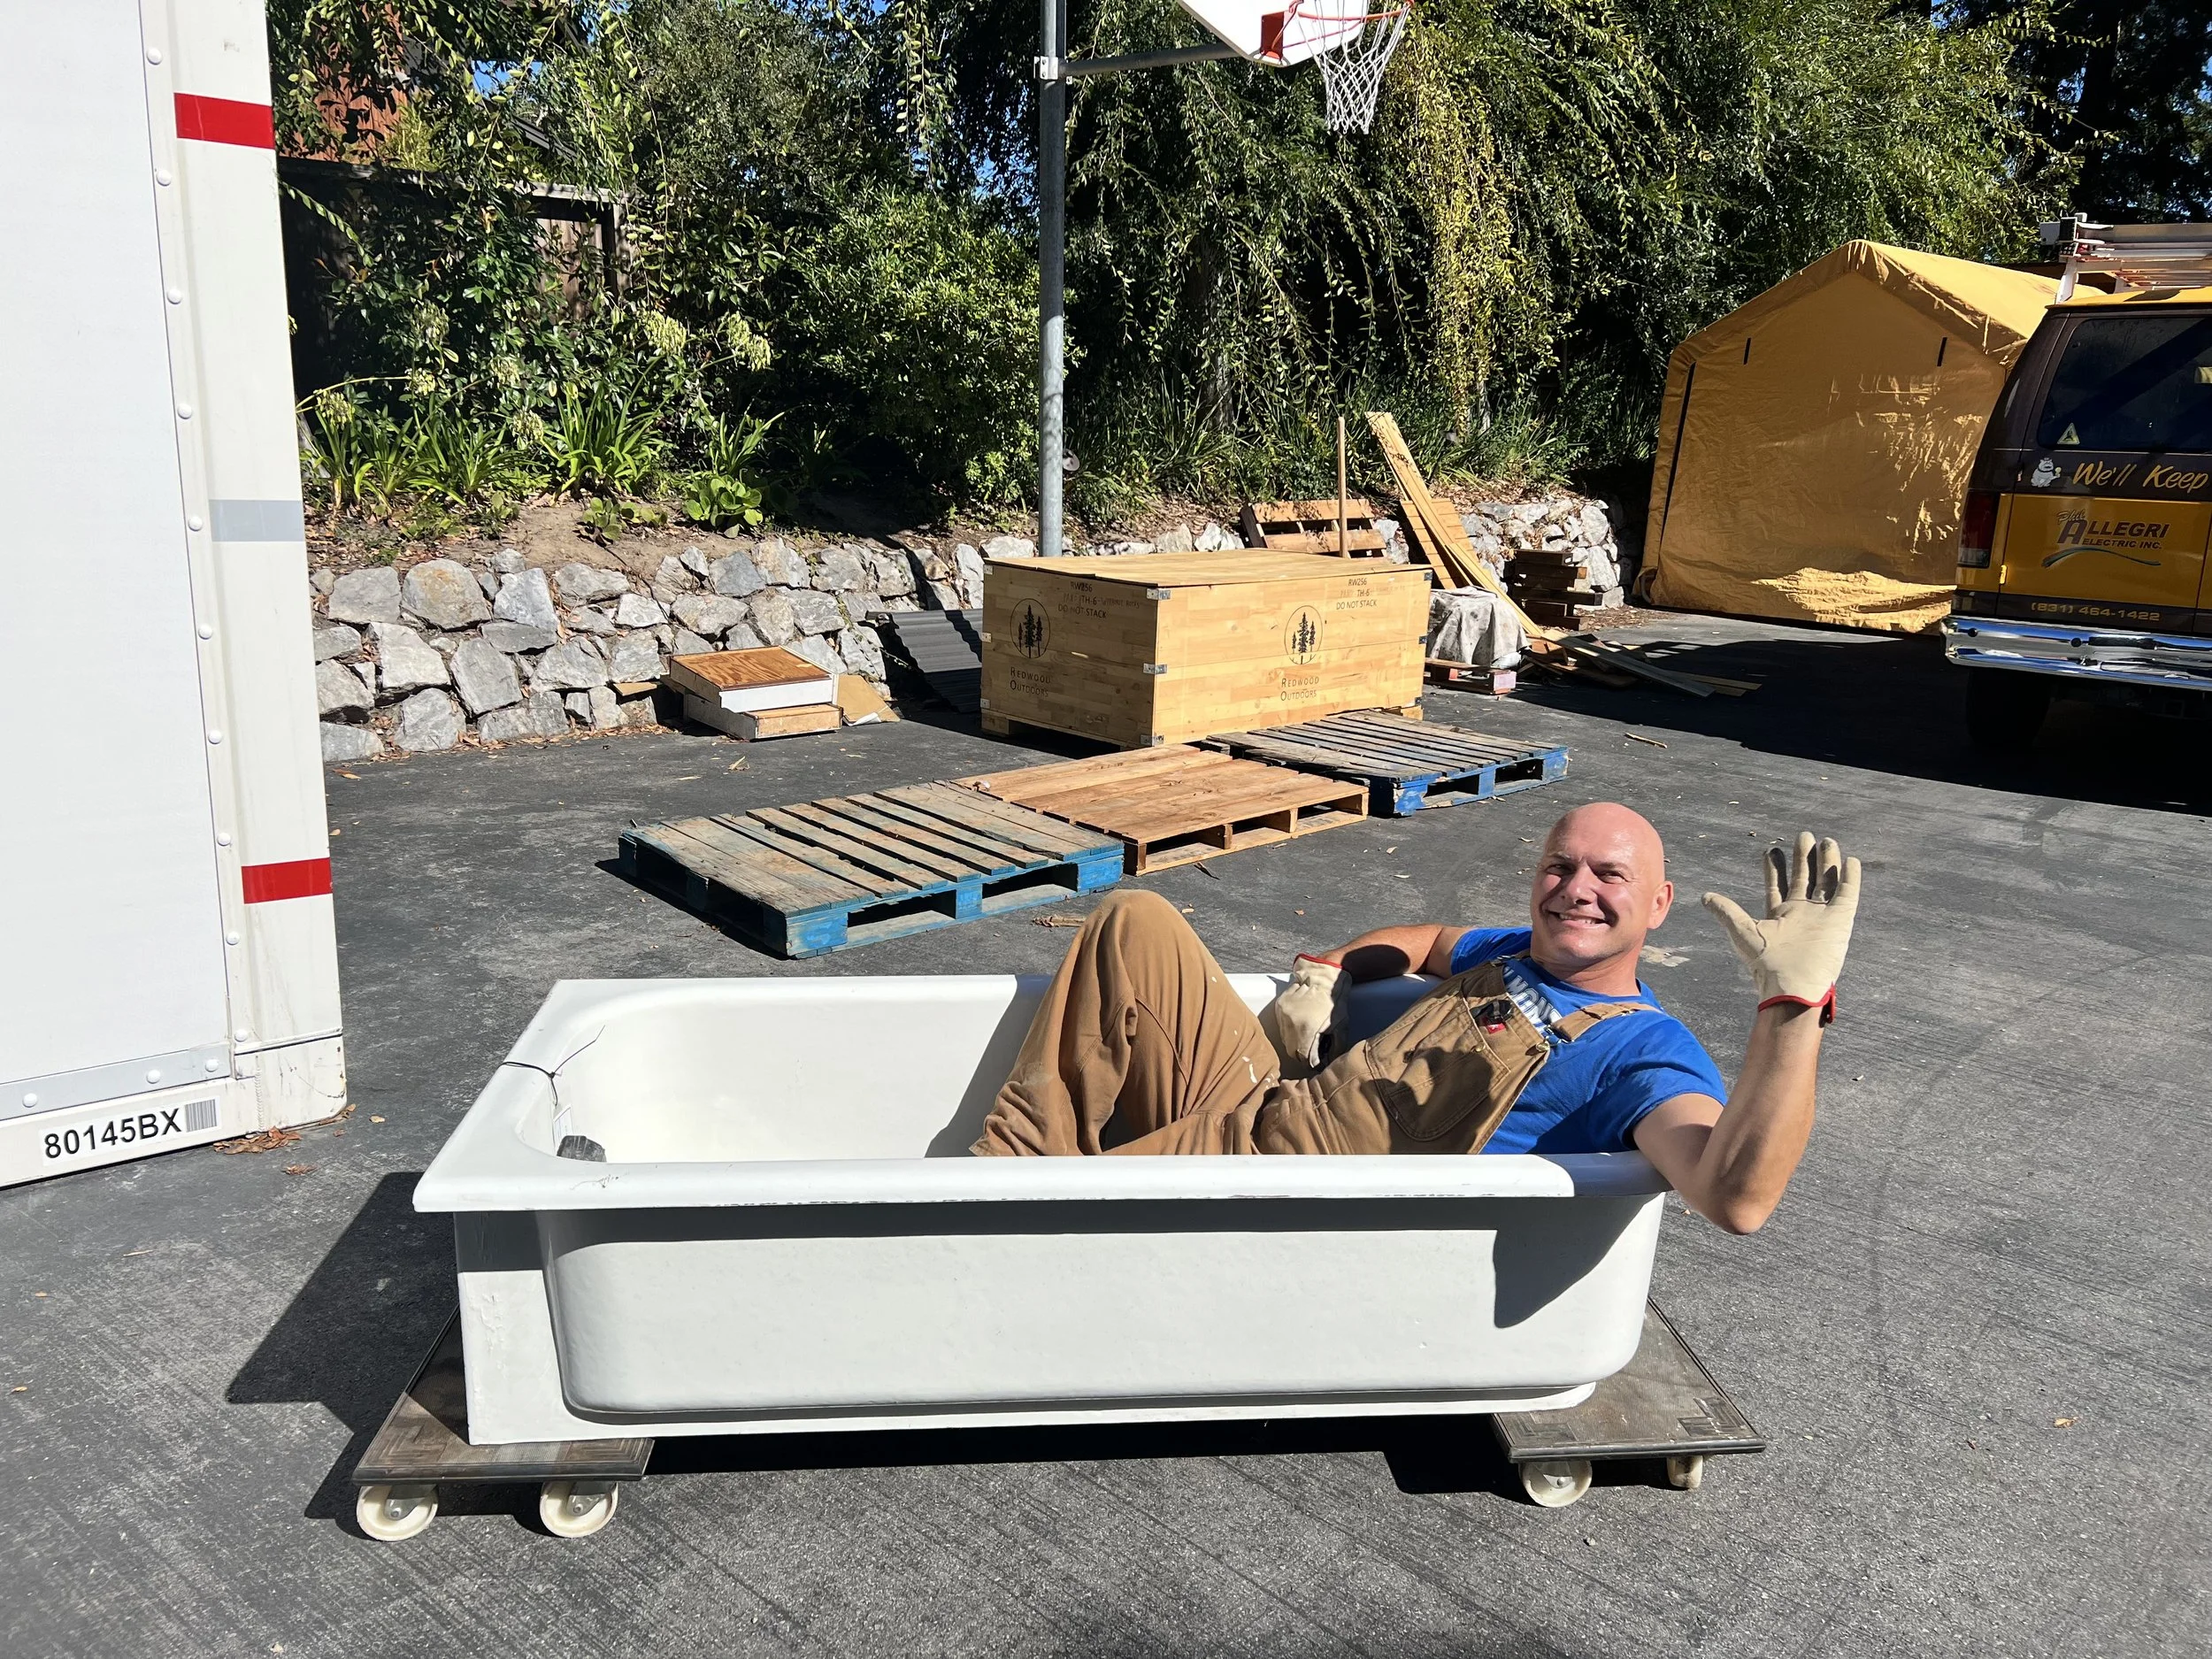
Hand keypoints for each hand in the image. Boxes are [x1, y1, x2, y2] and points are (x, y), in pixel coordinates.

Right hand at [1259, 955, 1348, 1073]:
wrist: (1324, 976)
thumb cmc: (1335, 1001)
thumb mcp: (1340, 1027)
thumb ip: (1335, 1048)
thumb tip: (1327, 1063)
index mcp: (1306, 1030)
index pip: (1302, 1057)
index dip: (1310, 1062)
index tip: (1315, 1061)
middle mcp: (1290, 1023)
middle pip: (1291, 1050)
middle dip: (1301, 1053)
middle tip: (1311, 1050)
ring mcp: (1283, 1014)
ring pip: (1284, 1038)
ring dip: (1294, 1041)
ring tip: (1307, 1035)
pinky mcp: (1279, 1006)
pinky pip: (1281, 1025)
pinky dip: (1290, 1028)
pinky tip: (1301, 1022)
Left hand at [1702, 832, 1861, 1011]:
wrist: (1791, 983)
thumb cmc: (1765, 962)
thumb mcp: (1741, 930)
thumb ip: (1725, 911)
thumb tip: (1704, 897)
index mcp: (1779, 916)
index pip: (1778, 885)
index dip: (1774, 868)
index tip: (1771, 849)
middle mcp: (1802, 914)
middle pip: (1804, 879)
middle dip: (1803, 858)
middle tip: (1803, 836)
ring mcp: (1822, 916)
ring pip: (1826, 882)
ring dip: (1826, 862)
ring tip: (1826, 841)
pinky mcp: (1841, 920)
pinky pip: (1848, 894)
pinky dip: (1850, 878)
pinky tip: (1851, 861)